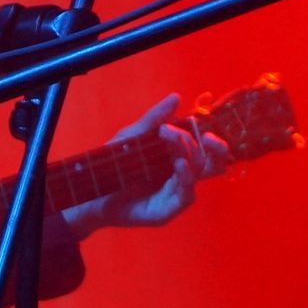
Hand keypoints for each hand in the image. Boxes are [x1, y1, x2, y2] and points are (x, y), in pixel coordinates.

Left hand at [60, 94, 229, 234]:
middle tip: (207, 137)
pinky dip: (186, 179)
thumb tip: (177, 97)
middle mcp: (180, 175)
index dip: (210, 137)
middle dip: (216, 149)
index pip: (203, 147)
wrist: (91, 192)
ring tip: (178, 144)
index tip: (199, 123)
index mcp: (175, 156)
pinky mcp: (167, 211)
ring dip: (193, 157)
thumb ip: (154, 119)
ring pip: (199, 176)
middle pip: (211, 163)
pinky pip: (186, 196)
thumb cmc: (113, 164)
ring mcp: (175, 194)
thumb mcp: (132, 136)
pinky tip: (180, 165)